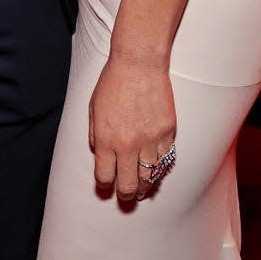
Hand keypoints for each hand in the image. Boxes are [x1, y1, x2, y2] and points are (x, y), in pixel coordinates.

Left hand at [88, 55, 175, 203]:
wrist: (138, 62)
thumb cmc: (113, 82)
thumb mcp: (93, 108)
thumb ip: (94, 135)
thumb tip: (98, 154)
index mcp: (105, 139)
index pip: (104, 176)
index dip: (105, 185)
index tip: (107, 186)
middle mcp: (127, 144)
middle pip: (127, 184)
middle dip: (126, 195)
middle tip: (126, 196)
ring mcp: (150, 139)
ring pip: (149, 176)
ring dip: (145, 186)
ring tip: (143, 190)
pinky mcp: (167, 132)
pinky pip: (165, 159)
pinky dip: (160, 167)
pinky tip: (156, 169)